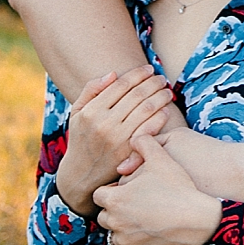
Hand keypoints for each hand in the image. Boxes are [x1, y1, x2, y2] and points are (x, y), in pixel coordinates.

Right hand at [54, 69, 176, 213]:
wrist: (80, 176)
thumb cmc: (81, 138)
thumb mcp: (77, 113)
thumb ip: (91, 90)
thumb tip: (113, 73)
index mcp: (92, 111)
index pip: (122, 84)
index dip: (138, 73)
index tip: (149, 69)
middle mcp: (105, 124)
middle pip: (137, 94)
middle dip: (153, 82)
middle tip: (161, 78)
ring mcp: (117, 139)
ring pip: (147, 108)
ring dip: (160, 95)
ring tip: (166, 90)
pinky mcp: (128, 153)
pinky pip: (150, 128)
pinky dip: (160, 116)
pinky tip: (165, 110)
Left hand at [96, 127, 223, 244]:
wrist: (198, 219)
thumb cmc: (178, 186)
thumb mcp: (162, 156)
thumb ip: (144, 142)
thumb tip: (134, 137)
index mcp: (116, 199)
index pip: (100, 195)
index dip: (112, 189)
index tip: (126, 187)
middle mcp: (115, 223)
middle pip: (106, 215)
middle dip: (117, 208)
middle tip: (137, 199)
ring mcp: (126, 241)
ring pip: (117, 233)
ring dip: (126, 225)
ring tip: (147, 214)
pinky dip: (140, 240)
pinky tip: (156, 228)